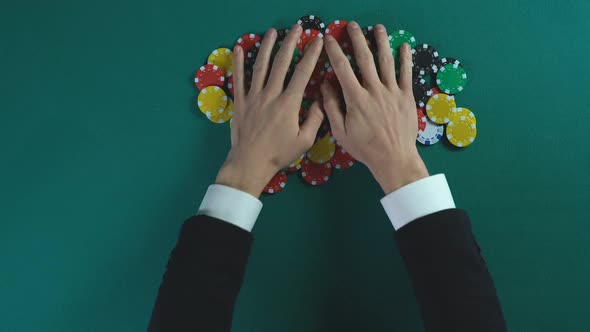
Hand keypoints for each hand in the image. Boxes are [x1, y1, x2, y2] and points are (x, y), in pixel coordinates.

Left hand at [216, 25, 324, 196]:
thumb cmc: (279, 154)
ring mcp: (253, 96)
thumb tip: (323, 100)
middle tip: (297, 28)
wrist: (250, 163)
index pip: (303, 72)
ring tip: (272, 31)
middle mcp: (270, 95)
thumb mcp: (304, 140)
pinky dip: (238, 62)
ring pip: (259, 65)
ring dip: (266, 46)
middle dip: (290, 42)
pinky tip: (238, 47)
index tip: (318, 41)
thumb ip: (315, 119)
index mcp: (288, 103)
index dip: (312, 54)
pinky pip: (238, 78)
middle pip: (281, 62)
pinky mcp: (240, 102)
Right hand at [321, 22, 428, 193]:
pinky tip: (404, 46)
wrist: (393, 158)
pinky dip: (405, 59)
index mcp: (356, 98)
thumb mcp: (341, 131)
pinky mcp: (406, 97)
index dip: (334, 51)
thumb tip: (325, 85)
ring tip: (378, 28)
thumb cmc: (365, 148)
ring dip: (381, 42)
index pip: (342, 68)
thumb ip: (332, 107)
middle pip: (365, 58)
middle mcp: (374, 90)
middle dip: (357, 39)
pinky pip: (406, 74)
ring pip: (386, 61)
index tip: (329, 39)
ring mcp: (392, 92)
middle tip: (352, 26)